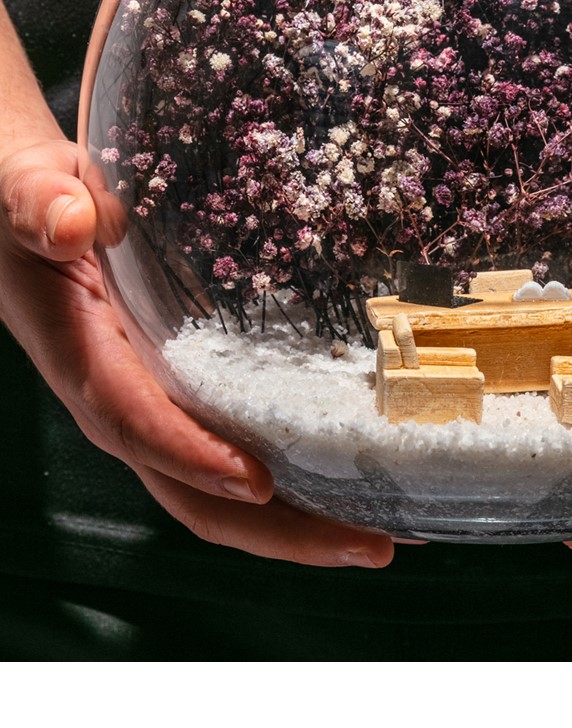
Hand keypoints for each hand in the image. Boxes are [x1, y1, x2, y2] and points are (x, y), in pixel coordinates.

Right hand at [0, 137, 393, 567]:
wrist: (24, 204)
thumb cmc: (28, 190)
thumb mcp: (26, 181)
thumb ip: (40, 200)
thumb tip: (71, 224)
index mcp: (79, 348)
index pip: (132, 418)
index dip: (191, 455)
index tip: (257, 480)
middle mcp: (115, 393)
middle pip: (188, 487)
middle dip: (274, 528)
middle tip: (368, 546)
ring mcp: (149, 400)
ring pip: (214, 486)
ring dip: (295, 521)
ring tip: (381, 535)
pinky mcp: (177, 390)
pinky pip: (229, 446)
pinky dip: (292, 478)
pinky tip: (356, 481)